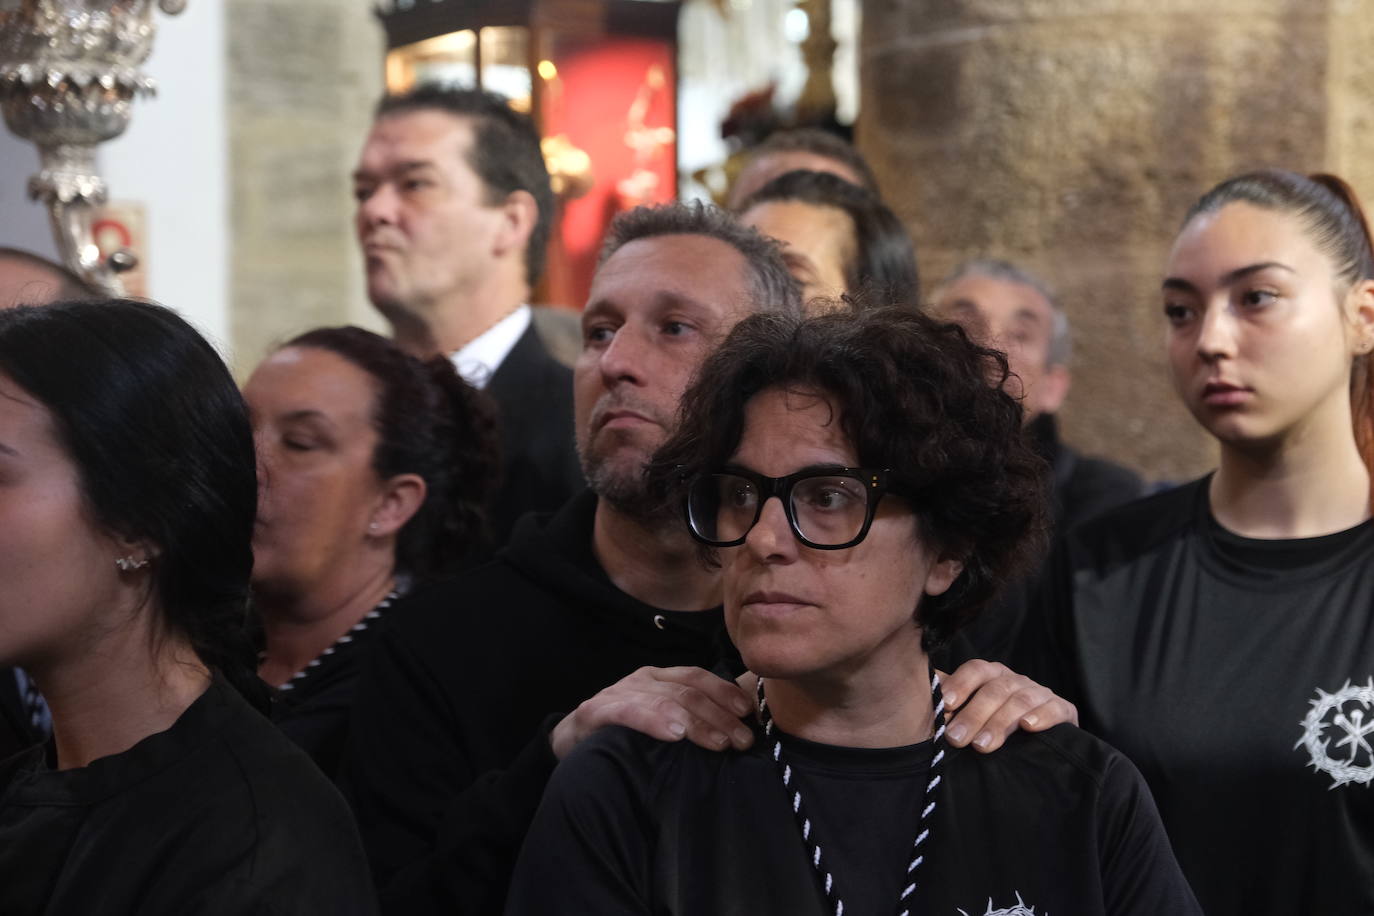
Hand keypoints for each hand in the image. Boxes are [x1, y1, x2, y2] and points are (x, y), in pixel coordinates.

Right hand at [551, 666, 754, 759]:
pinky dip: (654, 720)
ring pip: (665, 701)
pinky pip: (628, 712)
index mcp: (659, 678)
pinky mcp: (595, 712)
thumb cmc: (623, 735)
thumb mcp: (659, 721)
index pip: (697, 677)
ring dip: (696, 722)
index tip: (748, 713)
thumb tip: (736, 731)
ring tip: (719, 743)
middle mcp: (641, 680)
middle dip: (720, 716)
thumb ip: (689, 720)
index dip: (724, 692)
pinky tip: (674, 733)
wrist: (570, 742)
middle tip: (742, 740)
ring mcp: (618, 693)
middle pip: (687, 692)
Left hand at [938, 659, 1076, 753]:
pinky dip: (1041, 716)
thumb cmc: (994, 724)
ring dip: (1000, 723)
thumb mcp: (971, 712)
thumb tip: (919, 695)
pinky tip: (1028, 727)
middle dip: (973, 715)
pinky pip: (1054, 708)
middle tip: (956, 739)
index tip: (943, 706)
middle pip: (994, 689)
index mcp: (992, 675)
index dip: (960, 684)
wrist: (1041, 739)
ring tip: (983, 746)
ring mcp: (1040, 693)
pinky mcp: (1064, 710)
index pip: (976, 670)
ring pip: (1020, 700)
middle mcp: (1016, 680)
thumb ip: (949, 704)